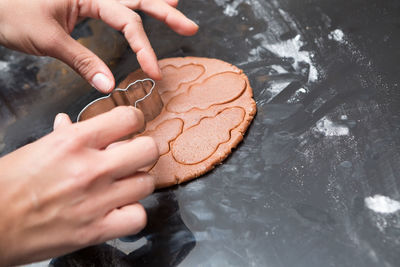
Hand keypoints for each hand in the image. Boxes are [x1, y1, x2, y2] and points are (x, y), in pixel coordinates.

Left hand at [0, 0, 197, 91]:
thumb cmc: (8, 14)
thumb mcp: (47, 38)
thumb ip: (82, 61)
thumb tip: (110, 86)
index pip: (126, 20)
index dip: (144, 47)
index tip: (154, 71)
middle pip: (136, 0)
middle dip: (164, 12)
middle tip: (189, 26)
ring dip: (152, 3)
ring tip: (175, 4)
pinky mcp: (78, 5)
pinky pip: (110, 7)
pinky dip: (128, 9)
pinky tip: (138, 9)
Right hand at [0, 106, 158, 265]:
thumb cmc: (7, 185)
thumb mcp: (36, 149)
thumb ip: (63, 135)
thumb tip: (68, 121)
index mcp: (74, 141)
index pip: (129, 118)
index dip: (134, 122)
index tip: (130, 130)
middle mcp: (91, 168)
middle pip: (149, 150)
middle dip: (142, 152)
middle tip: (131, 158)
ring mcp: (96, 200)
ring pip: (147, 183)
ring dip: (137, 184)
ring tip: (123, 186)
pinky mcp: (96, 230)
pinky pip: (138, 217)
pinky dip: (133, 214)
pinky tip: (119, 210)